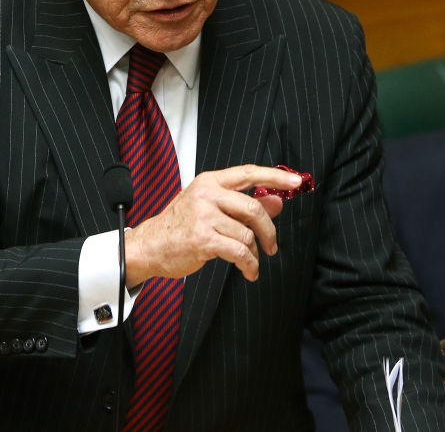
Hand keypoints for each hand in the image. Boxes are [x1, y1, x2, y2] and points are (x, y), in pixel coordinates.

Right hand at [123, 164, 301, 285]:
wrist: (148, 246)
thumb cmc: (180, 226)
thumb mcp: (209, 207)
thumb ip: (242, 204)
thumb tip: (277, 202)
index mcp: (209, 182)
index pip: (249, 173)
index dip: (275, 177)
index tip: (296, 182)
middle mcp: (207, 195)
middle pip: (253, 208)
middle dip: (268, 230)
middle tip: (272, 246)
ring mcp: (204, 216)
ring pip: (247, 233)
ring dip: (254, 252)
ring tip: (250, 261)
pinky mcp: (203, 240)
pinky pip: (239, 252)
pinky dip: (249, 265)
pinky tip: (248, 271)